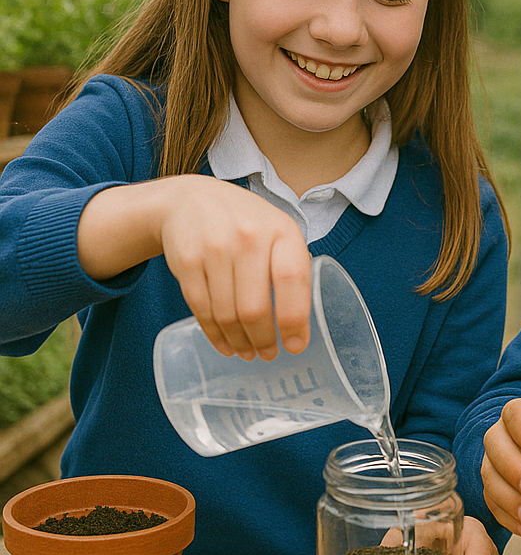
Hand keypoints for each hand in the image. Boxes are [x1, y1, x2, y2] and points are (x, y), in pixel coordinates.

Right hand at [78, 175, 311, 359]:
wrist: (190, 199)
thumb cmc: (246, 222)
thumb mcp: (278, 230)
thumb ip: (291, 266)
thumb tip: (300, 323)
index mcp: (281, 231)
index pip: (291, 280)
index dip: (294, 319)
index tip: (296, 346)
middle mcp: (248, 238)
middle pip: (254, 307)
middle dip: (263, 340)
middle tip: (268, 355)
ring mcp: (214, 248)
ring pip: (227, 314)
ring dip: (239, 342)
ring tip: (248, 352)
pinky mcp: (186, 261)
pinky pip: (201, 310)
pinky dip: (215, 335)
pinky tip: (225, 344)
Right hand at [480, 398, 520, 536]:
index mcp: (519, 413)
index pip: (516, 415)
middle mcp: (499, 435)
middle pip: (496, 446)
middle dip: (515, 469)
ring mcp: (491, 462)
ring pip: (490, 477)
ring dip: (511, 499)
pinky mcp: (491, 489)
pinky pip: (492, 504)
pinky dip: (510, 518)